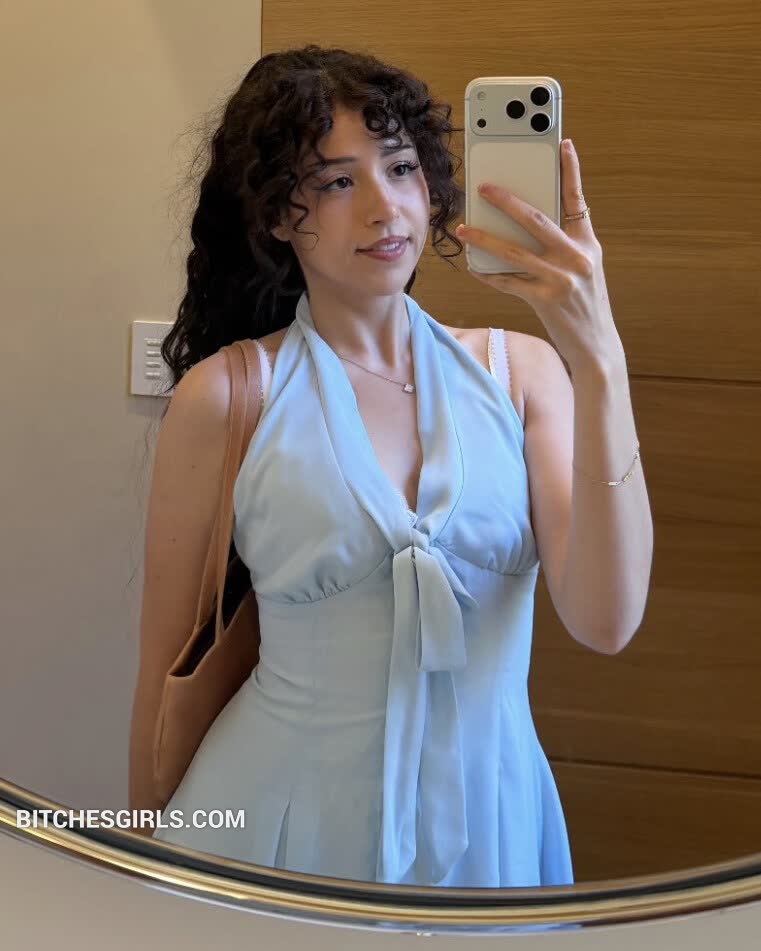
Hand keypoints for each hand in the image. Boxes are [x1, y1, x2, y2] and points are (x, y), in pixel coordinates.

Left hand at [455, 139, 625, 375]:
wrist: (597, 346)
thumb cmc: (584, 306)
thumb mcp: (585, 270)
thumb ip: (564, 247)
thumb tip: (528, 225)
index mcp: (588, 244)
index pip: (578, 200)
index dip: (570, 170)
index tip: (562, 143)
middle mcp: (576, 257)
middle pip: (537, 219)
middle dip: (507, 201)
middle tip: (483, 187)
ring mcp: (561, 278)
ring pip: (515, 251)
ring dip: (484, 239)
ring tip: (463, 230)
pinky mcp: (546, 300)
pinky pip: (509, 282)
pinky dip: (489, 274)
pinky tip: (473, 267)